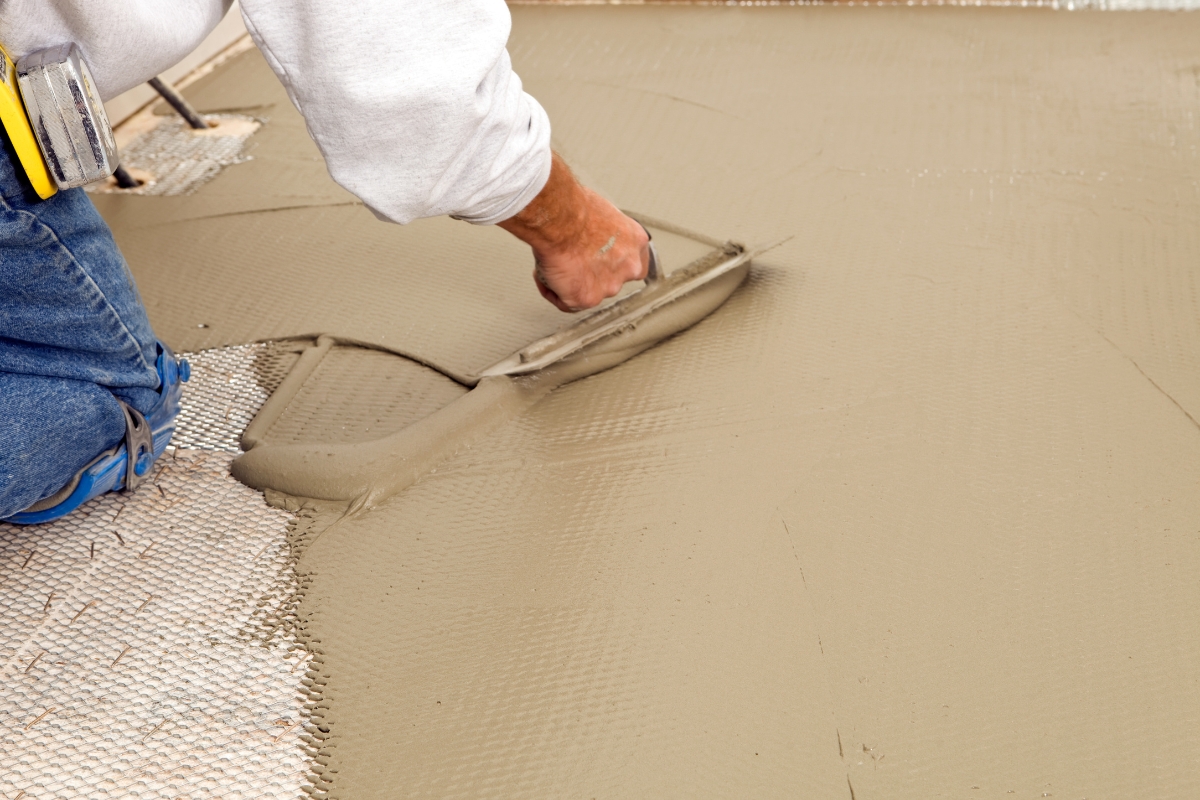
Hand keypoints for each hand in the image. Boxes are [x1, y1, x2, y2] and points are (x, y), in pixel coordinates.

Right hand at [498, 152, 649, 311]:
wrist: (558, 218)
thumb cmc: (574, 207)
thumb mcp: (603, 214)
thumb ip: (605, 234)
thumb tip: (592, 238)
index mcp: (636, 242)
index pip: (636, 264)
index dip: (616, 265)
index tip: (603, 263)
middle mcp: (629, 267)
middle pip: (610, 281)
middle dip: (591, 274)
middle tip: (570, 261)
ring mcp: (608, 286)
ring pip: (587, 292)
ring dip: (570, 281)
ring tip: (552, 261)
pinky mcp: (584, 299)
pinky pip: (564, 301)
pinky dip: (552, 289)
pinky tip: (544, 272)